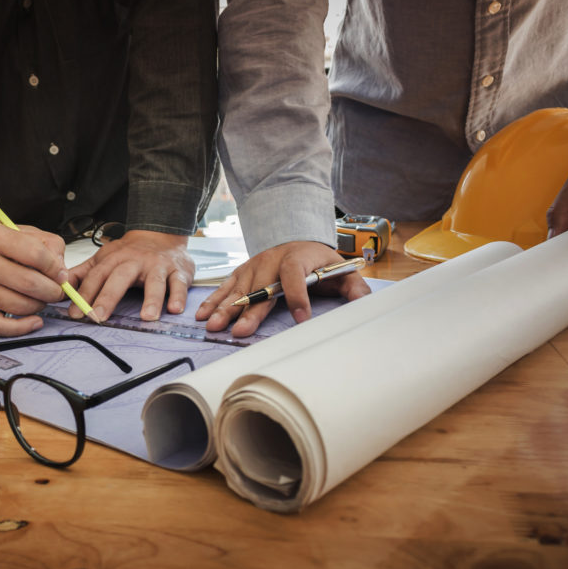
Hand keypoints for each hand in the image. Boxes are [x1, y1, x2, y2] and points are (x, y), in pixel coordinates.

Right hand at [0, 212, 67, 335]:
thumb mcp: (16, 230)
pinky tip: (34, 320)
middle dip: (52, 291)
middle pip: (30, 284)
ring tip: (41, 298)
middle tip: (57, 291)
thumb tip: (61, 271)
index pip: (36, 255)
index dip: (56, 268)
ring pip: (19, 306)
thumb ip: (46, 244)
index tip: (61, 274)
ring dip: (39, 306)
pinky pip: (0, 327)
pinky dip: (22, 328)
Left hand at [66, 230, 193, 321]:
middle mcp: (135, 261)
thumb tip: (60, 285)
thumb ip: (83, 273)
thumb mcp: (104, 258)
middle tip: (99, 317)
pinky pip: (179, 284)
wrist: (162, 233)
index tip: (75, 313)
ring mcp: (158, 266)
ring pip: (154, 282)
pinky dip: (178, 296)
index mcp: (114, 259)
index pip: (96, 276)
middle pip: (120, 278)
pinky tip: (175, 309)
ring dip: (151, 300)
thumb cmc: (130, 252)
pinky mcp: (178, 271)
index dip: (84, 294)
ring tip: (147, 317)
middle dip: (108, 297)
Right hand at [195, 240, 370, 336]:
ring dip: (225, 309)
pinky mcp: (242, 272)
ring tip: (214, 326)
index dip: (298, 296)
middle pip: (260, 288)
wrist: (298, 237)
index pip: (295, 275)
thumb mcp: (341, 269)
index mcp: (298, 258)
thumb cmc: (319, 261)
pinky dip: (213, 301)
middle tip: (241, 331)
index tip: (301, 318)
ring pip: (238, 289)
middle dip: (249, 311)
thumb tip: (364, 303)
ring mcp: (253, 266)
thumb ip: (354, 287)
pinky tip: (203, 315)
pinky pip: (225, 287)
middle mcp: (272, 261)